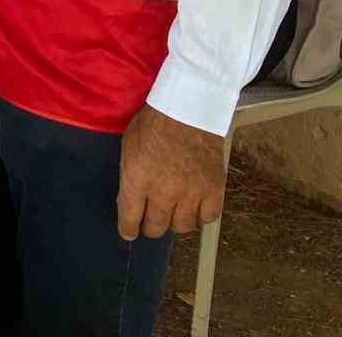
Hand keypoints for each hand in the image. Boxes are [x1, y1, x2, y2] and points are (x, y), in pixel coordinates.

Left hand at [117, 105, 226, 239]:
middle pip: (156, 227)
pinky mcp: (213, 189)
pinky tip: (195, 206)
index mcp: (138, 179)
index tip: (129, 232)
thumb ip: (130, 176)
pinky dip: (201, 215)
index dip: (128, 229)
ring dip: (175, 221)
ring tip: (173, 211)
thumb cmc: (154, 123)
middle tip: (150, 222)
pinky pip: (208, 217)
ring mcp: (191, 192)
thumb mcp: (129, 146)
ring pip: (182, 226)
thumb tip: (130, 199)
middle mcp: (164, 191)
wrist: (188, 109)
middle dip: (150, 227)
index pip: (130, 218)